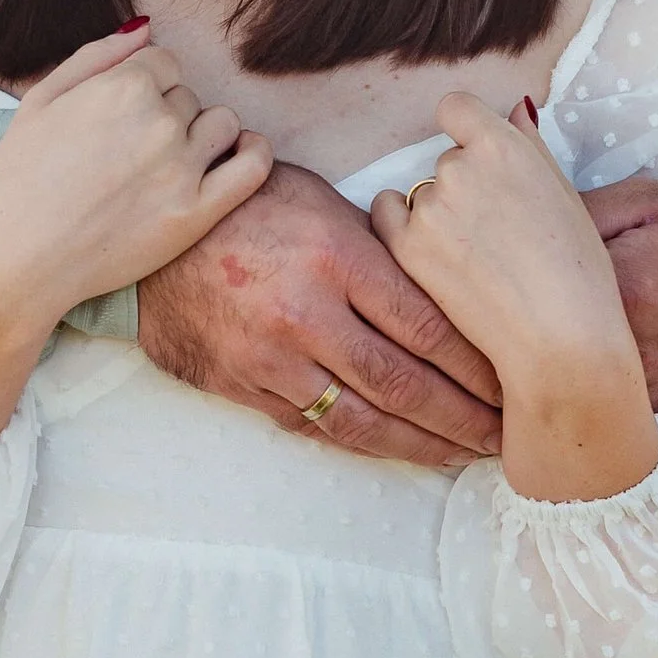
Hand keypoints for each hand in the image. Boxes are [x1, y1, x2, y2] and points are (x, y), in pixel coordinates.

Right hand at [0, 25, 268, 444]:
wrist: (19, 258)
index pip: (163, 64)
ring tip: (172, 160)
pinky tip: (242, 152)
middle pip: (187, 96)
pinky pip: (253, 166)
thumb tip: (145, 28)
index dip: (144, 87)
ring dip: (203, 134)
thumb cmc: (19, 180)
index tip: (124, 116)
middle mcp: (159, 120)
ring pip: (222, 124)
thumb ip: (95, 56)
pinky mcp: (198, 212)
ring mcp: (182, 167)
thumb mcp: (40, 101)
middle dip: (165, 114)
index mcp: (122, 86)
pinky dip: (254, 152)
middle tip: (130, 151)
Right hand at [139, 160, 504, 469]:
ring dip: (418, 444)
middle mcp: (305, 313)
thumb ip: (379, 250)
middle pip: (402, 382)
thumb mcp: (321, 203)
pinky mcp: (241, 385)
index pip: (426, 326)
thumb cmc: (248, 206)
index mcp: (335, 256)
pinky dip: (359, 441)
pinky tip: (393, 447)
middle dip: (461, 416)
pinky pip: (311, 426)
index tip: (508, 384)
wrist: (149, 235)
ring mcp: (269, 356)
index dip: (475, 366)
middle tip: (500, 436)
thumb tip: (445, 290)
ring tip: (459, 454)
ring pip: (359, 419)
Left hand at [369, 97, 657, 499]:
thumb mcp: (566, 196)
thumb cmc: (578, 273)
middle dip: (463, 185)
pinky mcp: (406, 247)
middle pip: (445, 160)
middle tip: (495, 231)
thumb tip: (516, 107)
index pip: (456, 107)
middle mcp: (458, 167)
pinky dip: (404, 231)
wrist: (559, 339)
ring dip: (437, 215)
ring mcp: (428, 207)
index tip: (476, 157)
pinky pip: (386, 217)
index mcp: (503, 146)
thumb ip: (531, 145)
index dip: (465, 129)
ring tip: (475, 259)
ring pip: (421, 194)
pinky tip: (437, 259)